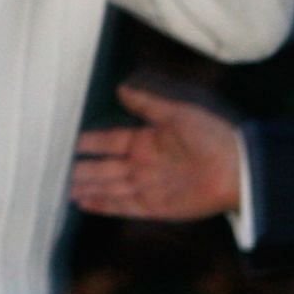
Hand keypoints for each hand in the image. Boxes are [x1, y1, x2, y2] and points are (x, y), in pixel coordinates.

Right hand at [71, 84, 241, 221]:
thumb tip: (120, 87)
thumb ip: (147, 104)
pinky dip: (103, 205)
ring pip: (108, 187)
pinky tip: (84, 203)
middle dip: (80, 169)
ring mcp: (148, 186)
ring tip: (62, 189)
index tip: (66, 141)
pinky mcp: (156, 206)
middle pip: (103, 167)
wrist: (239, 168)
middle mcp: (142, 164)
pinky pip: (124, 206)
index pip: (108, 141)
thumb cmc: (212, 136)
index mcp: (145, 140)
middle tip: (54, 169)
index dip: (88, 142)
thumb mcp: (177, 114)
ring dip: (87, 188)